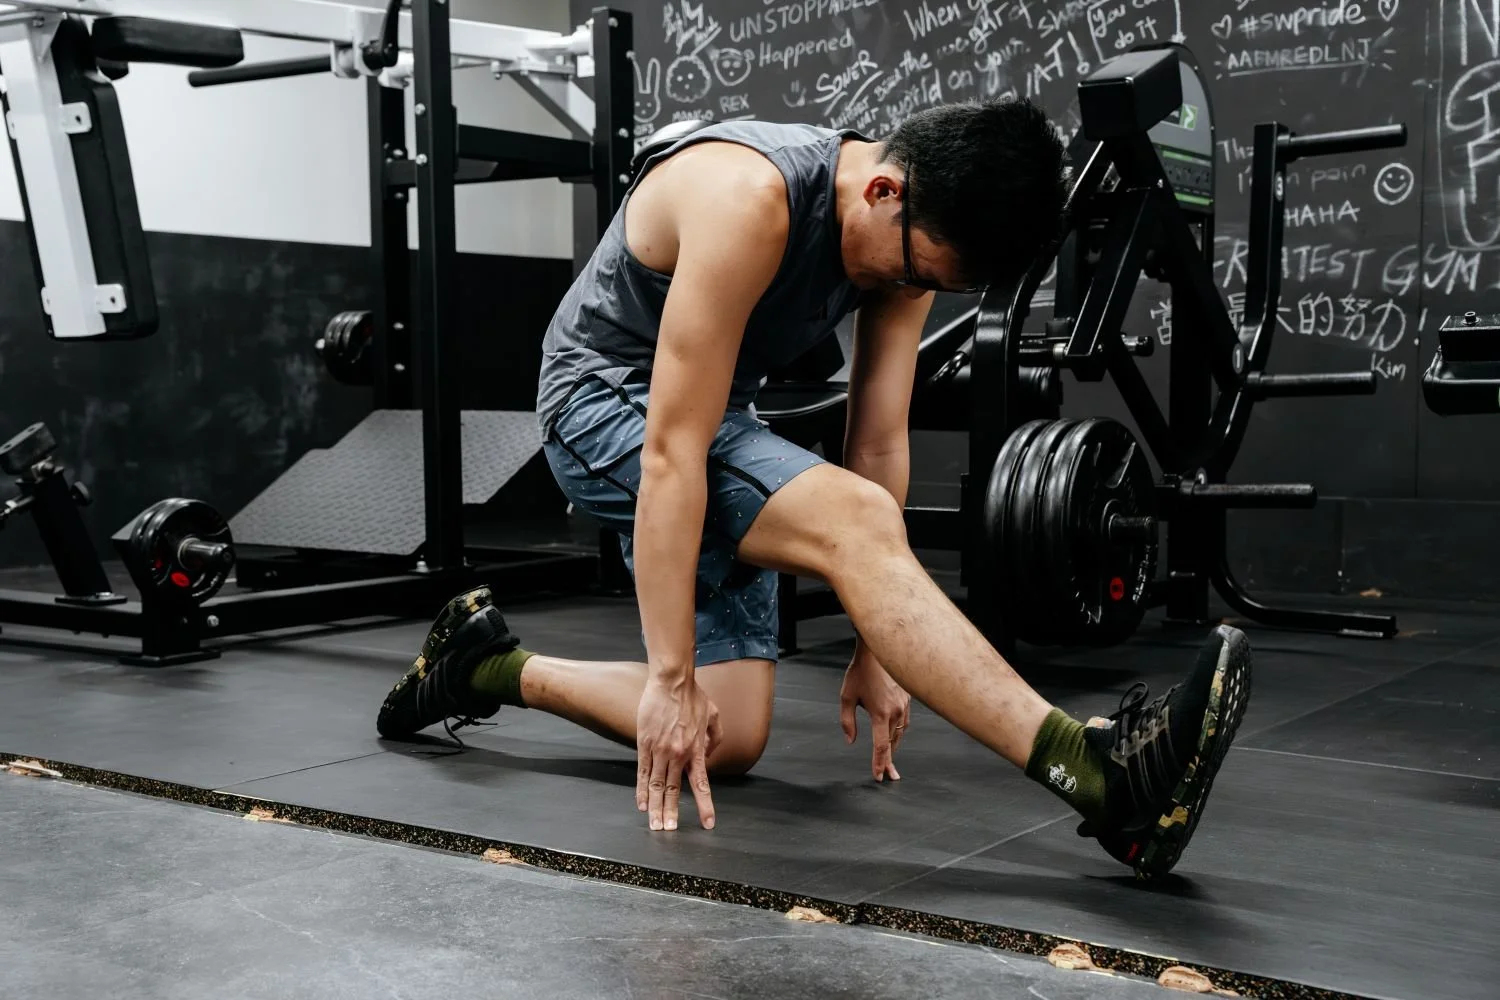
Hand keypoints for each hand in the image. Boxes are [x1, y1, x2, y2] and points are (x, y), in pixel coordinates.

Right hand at [636, 673, 722, 830]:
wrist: (672, 682)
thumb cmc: (693, 697)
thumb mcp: (714, 716)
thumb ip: (715, 738)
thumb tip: (709, 756)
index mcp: (696, 750)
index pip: (701, 785)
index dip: (704, 806)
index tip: (707, 824)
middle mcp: (678, 754)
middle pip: (674, 791)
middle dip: (671, 813)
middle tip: (668, 831)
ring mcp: (659, 750)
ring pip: (657, 786)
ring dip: (655, 808)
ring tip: (654, 825)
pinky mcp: (644, 744)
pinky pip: (643, 772)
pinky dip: (642, 790)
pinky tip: (642, 803)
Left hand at [839, 648, 910, 781]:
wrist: (877, 651)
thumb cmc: (859, 672)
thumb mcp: (846, 697)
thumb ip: (847, 722)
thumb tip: (850, 740)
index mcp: (880, 714)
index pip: (881, 746)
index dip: (880, 763)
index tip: (879, 776)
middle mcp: (895, 712)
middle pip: (892, 743)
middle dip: (889, 760)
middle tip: (890, 776)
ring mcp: (904, 705)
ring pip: (900, 733)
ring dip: (895, 746)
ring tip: (890, 759)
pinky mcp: (907, 699)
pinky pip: (904, 721)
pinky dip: (899, 732)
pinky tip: (895, 735)